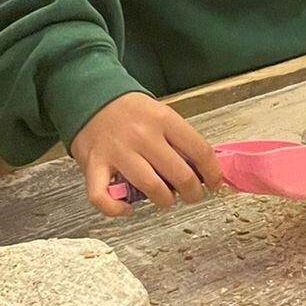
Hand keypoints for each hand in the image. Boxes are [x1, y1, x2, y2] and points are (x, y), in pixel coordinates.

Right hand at [70, 92, 223, 217]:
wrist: (90, 97)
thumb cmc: (130, 112)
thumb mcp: (161, 114)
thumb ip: (180, 139)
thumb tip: (203, 169)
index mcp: (163, 119)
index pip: (200, 150)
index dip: (213, 173)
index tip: (215, 183)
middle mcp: (142, 135)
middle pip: (180, 174)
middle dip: (193, 192)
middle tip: (192, 194)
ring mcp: (118, 152)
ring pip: (151, 187)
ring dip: (164, 200)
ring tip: (165, 199)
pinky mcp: (94, 166)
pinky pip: (104, 197)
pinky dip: (117, 209)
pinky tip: (127, 208)